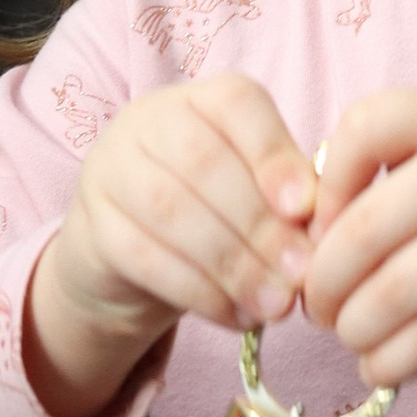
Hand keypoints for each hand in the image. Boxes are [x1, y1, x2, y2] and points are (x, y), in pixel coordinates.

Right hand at [27, 74, 318, 416]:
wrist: (131, 256)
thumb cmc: (217, 213)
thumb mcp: (255, 192)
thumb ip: (288, 199)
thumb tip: (324, 235)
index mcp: (203, 99)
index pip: (237, 103)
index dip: (273, 154)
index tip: (305, 209)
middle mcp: (149, 122)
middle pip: (205, 164)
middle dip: (260, 225)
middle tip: (300, 274)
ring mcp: (111, 170)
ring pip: (172, 212)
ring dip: (233, 265)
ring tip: (276, 304)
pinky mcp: (92, 227)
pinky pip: (146, 258)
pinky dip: (200, 293)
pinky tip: (238, 317)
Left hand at [302, 90, 416, 386]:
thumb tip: (325, 212)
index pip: (364, 127)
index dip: (326, 180)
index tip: (323, 219)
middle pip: (363, 228)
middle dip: (322, 278)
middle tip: (315, 302)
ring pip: (392, 292)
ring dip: (353, 326)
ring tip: (349, 335)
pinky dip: (394, 359)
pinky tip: (382, 365)